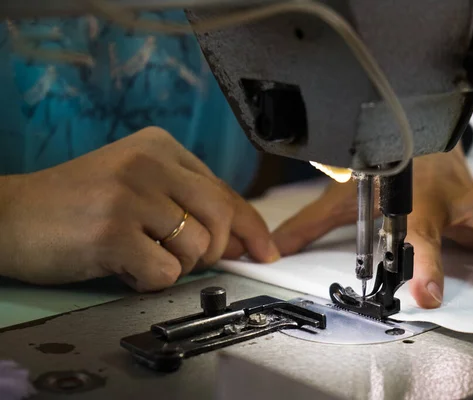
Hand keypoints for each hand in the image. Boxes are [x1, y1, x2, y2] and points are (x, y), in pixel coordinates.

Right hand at [0, 127, 279, 290]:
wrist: (9, 216)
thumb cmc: (76, 204)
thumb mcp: (136, 185)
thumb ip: (187, 202)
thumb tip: (242, 238)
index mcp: (160, 146)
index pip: (225, 191)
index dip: (251, 226)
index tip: (264, 250)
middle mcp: (150, 163)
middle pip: (222, 218)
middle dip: (215, 251)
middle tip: (185, 259)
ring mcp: (131, 195)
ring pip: (198, 249)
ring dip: (174, 265)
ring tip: (138, 254)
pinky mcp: (113, 231)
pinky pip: (165, 274)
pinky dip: (148, 280)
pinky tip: (122, 266)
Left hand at [272, 146, 472, 307]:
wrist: (411, 137)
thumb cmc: (380, 170)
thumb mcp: (344, 196)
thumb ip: (312, 222)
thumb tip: (277, 247)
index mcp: (415, 200)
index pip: (423, 233)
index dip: (427, 263)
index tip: (428, 295)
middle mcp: (451, 200)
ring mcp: (472, 202)